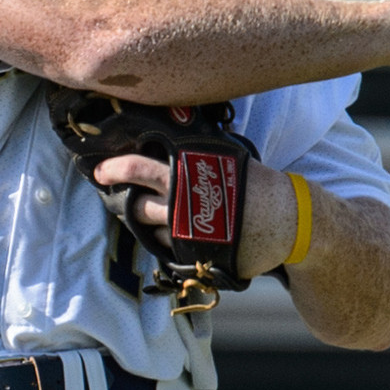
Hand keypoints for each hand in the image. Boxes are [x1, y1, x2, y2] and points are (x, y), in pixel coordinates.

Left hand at [90, 153, 300, 277]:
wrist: (288, 220)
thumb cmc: (256, 183)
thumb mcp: (225, 156)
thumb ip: (194, 152)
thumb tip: (167, 135)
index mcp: (186, 174)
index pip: (140, 168)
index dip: (116, 169)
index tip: (100, 171)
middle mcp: (181, 204)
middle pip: (138, 204)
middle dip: (122, 199)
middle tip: (112, 192)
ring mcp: (187, 232)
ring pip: (150, 229)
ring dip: (145, 221)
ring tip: (148, 212)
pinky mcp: (195, 254)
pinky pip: (168, 249)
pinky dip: (166, 240)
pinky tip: (173, 231)